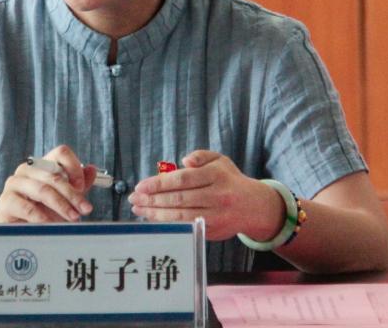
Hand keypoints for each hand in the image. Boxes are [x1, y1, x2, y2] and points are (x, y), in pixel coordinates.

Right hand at [0, 145, 101, 223]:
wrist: (16, 230)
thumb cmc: (41, 211)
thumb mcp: (64, 198)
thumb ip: (78, 185)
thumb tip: (91, 169)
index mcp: (43, 165)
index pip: (60, 153)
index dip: (74, 167)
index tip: (82, 186)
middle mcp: (28, 169)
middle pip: (53, 174)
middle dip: (72, 194)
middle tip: (84, 209)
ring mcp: (15, 183)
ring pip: (42, 189)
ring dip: (61, 205)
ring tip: (72, 218)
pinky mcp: (6, 200)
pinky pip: (26, 207)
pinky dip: (41, 216)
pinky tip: (50, 224)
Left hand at [128, 150, 283, 240]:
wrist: (254, 206)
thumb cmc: (229, 180)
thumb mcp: (220, 160)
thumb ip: (201, 156)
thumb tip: (183, 160)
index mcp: (216, 175)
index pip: (182, 179)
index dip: (159, 183)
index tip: (140, 185)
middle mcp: (217, 196)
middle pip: (178, 198)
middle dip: (152, 199)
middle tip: (133, 198)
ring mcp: (215, 216)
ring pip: (180, 216)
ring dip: (155, 213)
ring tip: (138, 209)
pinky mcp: (212, 231)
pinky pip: (185, 228)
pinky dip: (167, 224)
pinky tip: (153, 219)